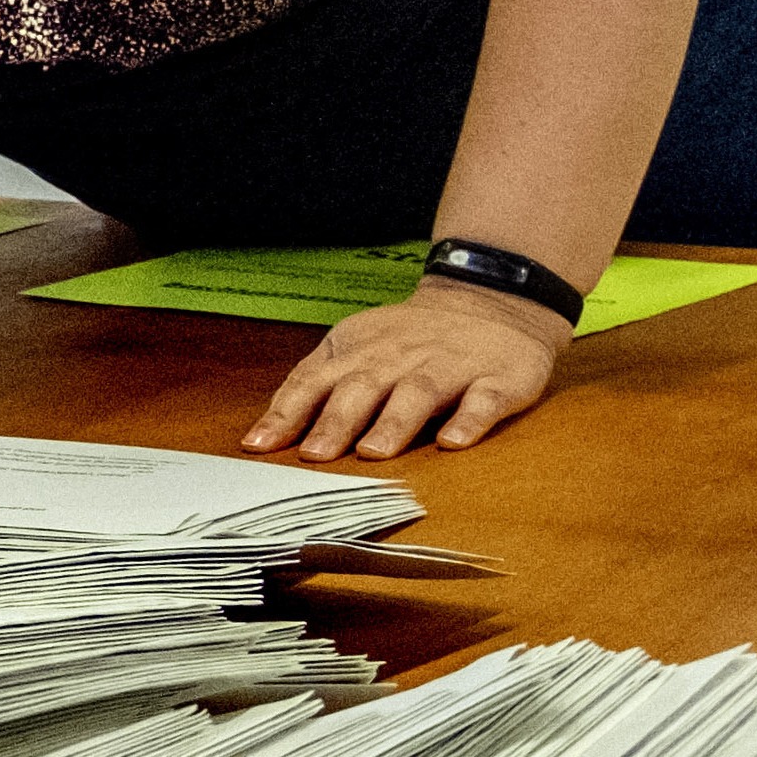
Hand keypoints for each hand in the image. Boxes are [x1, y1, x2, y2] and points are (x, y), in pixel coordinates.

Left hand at [245, 280, 565, 459]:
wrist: (489, 300)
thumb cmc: (408, 339)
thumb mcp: (354, 350)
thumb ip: (314, 388)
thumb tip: (264, 436)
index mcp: (357, 352)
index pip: (314, 381)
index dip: (286, 413)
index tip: (259, 445)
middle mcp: (399, 358)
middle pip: (362, 388)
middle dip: (336, 422)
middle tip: (315, 456)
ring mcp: (450, 367)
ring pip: (418, 393)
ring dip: (394, 422)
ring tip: (374, 452)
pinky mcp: (497, 379)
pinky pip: (483, 399)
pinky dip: (469, 420)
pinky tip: (454, 442)